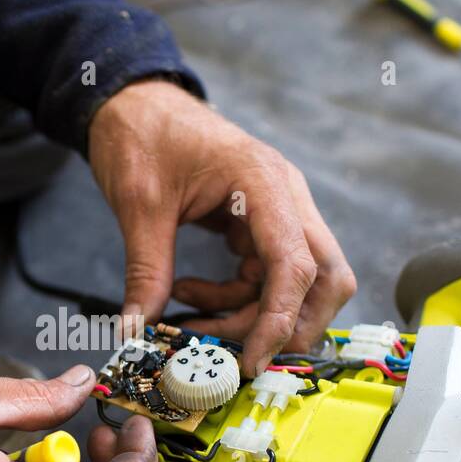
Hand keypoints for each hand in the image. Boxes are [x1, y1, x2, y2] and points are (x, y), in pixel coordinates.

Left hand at [87, 80, 355, 375]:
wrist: (135, 101)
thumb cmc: (142, 136)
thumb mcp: (138, 205)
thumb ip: (146, 270)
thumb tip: (138, 330)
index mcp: (264, 183)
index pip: (297, 265)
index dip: (280, 320)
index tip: (253, 360)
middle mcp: (285, 198)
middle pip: (325, 278)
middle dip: (289, 325)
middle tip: (243, 355)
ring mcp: (278, 212)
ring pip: (296, 285)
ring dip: (250, 315)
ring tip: (190, 316)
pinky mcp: (261, 225)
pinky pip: (265, 277)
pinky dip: (235, 299)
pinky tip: (190, 293)